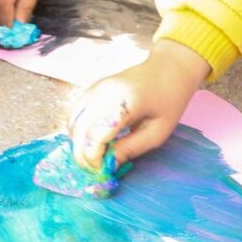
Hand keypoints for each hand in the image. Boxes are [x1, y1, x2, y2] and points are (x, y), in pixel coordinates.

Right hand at [68, 40, 210, 167]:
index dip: (94, 159)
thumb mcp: (157, 133)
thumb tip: (108, 166)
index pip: (96, 136)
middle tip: (95, 170)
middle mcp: (104, 93)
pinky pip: (75, 114)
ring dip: (78, 144)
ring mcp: (95, 89)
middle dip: (83, 155)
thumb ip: (130, 149)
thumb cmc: (168, 102)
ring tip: (93, 158)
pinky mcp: (92, 89)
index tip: (103, 172)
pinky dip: (77, 131)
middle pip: (80, 131)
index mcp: (125, 103)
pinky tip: (90, 142)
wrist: (168, 69)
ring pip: (73, 122)